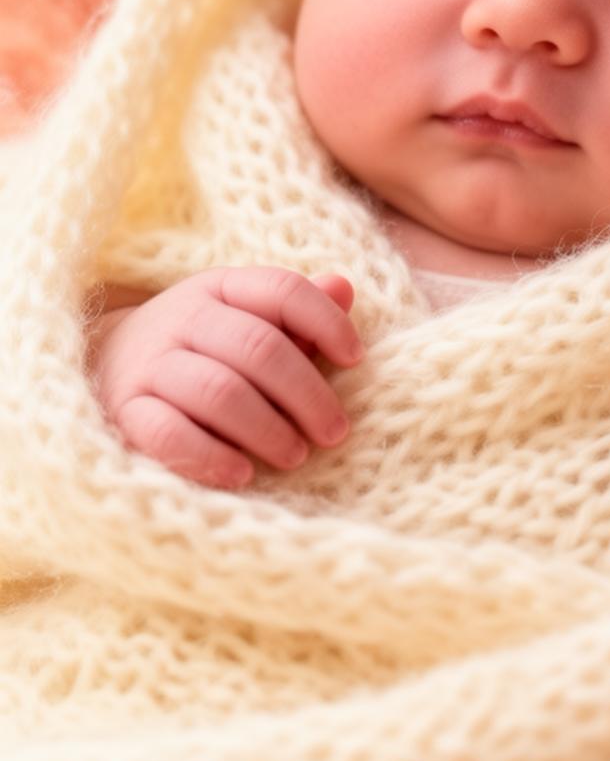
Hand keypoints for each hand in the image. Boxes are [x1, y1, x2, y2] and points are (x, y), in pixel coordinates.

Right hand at [87, 267, 363, 489]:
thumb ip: (296, 309)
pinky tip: (242, 473)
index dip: (325, 322)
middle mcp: (183, 319)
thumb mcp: (244, 316)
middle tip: (333, 432)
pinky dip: (211, 457)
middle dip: (306, 393)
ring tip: (295, 455)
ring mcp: (150, 364)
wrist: (104, 364)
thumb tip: (344, 287)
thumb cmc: (200, 346)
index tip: (354, 359)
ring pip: (218, 391)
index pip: (282, 290)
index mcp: (221, 288)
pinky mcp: (126, 411)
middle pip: (257, 346)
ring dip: (267, 428)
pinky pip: (169, 434)